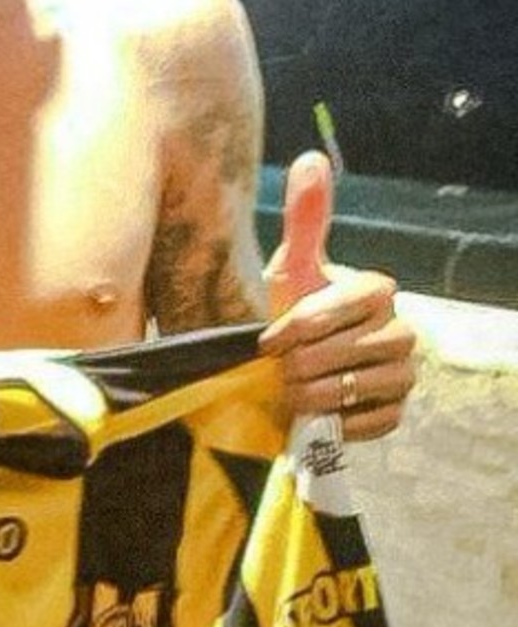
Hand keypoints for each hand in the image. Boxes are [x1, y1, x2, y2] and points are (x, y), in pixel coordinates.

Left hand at [259, 152, 416, 440]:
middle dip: (308, 360)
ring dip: (319, 391)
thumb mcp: (289, 269)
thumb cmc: (285, 315)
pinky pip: (376, 420)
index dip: (309, 321)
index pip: (358, 300)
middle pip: (361, 346)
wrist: (280, 374)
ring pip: (368, 384)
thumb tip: (310, 158)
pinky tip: (314, 413)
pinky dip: (340, 420)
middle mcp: (401, 330)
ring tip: (289, 391)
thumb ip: (305, 219)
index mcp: (378, 291)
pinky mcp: (394, 411)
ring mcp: (403, 373)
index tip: (270, 337)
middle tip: (277, 368)